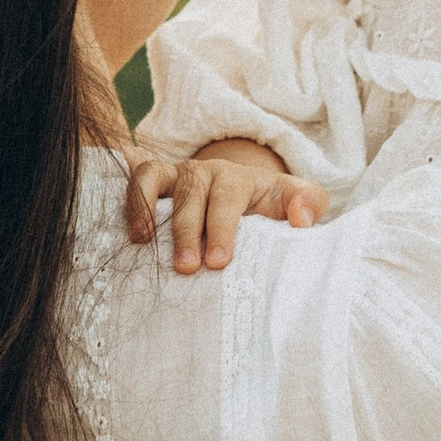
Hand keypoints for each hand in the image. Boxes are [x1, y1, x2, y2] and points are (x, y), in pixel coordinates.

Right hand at [123, 140, 326, 268]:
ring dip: (150, 211)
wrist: (247, 192)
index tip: (218, 262)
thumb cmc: (270, 205)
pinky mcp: (158, 180)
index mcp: (240, 178)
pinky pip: (139, 178)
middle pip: (192, 195)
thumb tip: (302, 219)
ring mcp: (179, 174)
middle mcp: (206, 171)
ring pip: (159, 181)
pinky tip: (132, 231)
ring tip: (145, 244)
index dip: (222, 228)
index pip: (228, 198)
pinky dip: (132, 198)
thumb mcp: (296, 201)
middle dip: (188, 231)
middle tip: (188, 268)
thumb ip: (309, 204)